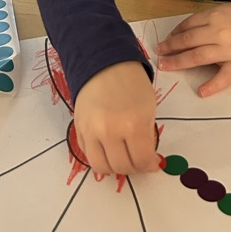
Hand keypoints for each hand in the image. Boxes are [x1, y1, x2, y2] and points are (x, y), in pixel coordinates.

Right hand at [73, 61, 158, 175]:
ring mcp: (92, 131)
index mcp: (134, 124)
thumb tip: (147, 160)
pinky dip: (99, 156)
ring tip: (121, 157)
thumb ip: (147, 137)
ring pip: (101, 167)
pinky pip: (87, 154)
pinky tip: (108, 147)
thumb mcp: (148, 108)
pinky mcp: (79, 129)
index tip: (151, 163)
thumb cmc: (131, 83)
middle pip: (122, 167)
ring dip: (114, 167)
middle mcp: (110, 131)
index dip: (149, 165)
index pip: (142, 160)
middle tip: (137, 159)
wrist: (104, 65)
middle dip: (133, 167)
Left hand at [156, 4, 230, 97]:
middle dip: (170, 48)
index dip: (173, 35)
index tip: (165, 42)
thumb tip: (183, 33)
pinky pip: (224, 76)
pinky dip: (212, 85)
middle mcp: (218, 32)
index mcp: (214, 17)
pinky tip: (201, 92)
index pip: (187, 26)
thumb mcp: (223, 10)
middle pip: (188, 41)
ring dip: (179, 62)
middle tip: (159, 55)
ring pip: (198, 56)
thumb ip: (205, 20)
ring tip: (166, 66)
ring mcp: (228, 49)